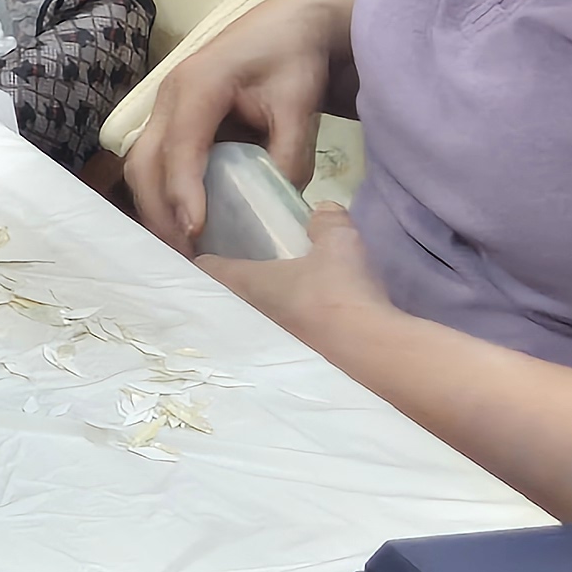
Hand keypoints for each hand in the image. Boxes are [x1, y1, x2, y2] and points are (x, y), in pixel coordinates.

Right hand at [119, 0, 355, 250]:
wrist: (286, 27)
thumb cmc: (292, 59)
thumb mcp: (300, 104)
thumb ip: (290, 153)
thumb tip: (276, 204)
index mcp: (199, 85)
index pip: (181, 146)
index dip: (184, 191)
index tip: (196, 231)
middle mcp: (169, 97)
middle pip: (144, 161)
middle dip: (159, 211)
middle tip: (187, 257)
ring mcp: (166, 108)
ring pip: (141, 164)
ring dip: (155, 208)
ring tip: (184, 248)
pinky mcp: (173, 121)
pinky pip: (156, 162)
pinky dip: (162, 195)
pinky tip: (185, 224)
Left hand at [199, 201, 397, 360]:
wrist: (371, 350)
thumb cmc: (340, 290)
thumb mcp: (338, 242)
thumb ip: (326, 221)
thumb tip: (322, 209)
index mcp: (249, 283)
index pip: (209, 269)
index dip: (203, 257)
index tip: (200, 249)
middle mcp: (252, 316)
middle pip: (229, 297)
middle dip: (232, 285)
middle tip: (244, 268)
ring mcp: (273, 343)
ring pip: (255, 321)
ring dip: (262, 310)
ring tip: (278, 294)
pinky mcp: (299, 362)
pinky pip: (283, 340)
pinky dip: (289, 329)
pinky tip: (309, 322)